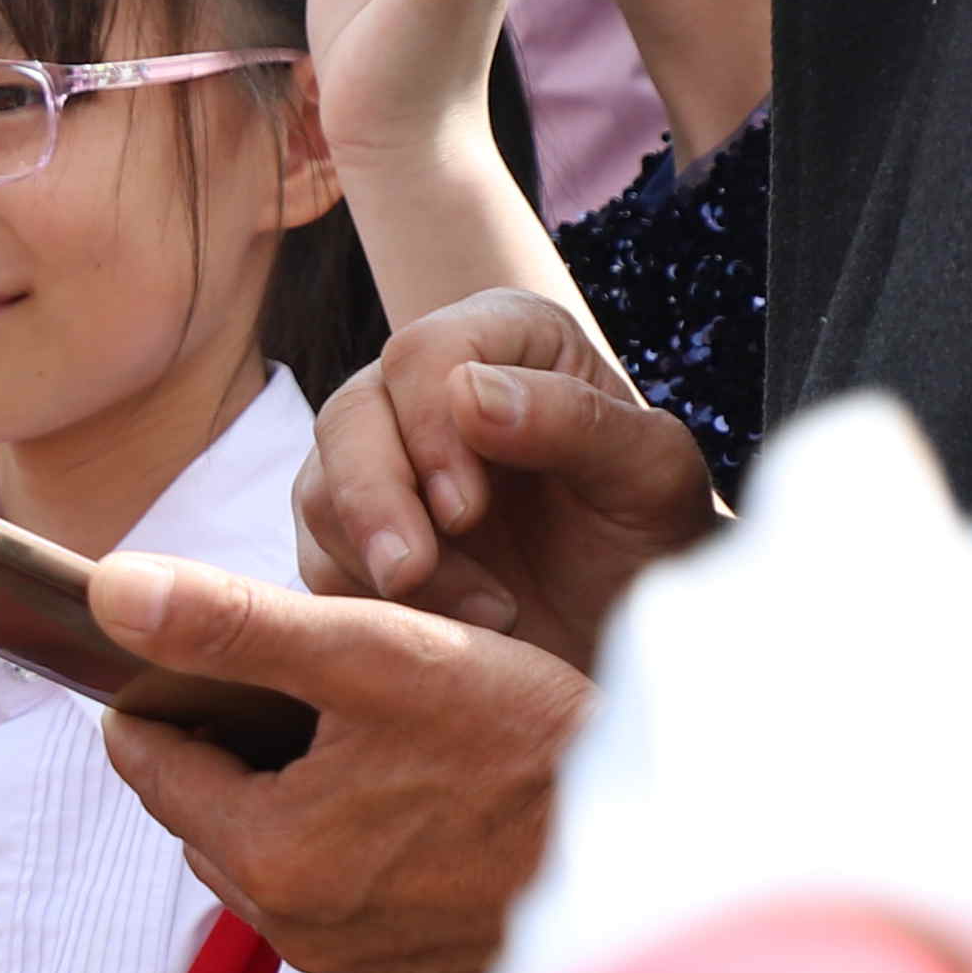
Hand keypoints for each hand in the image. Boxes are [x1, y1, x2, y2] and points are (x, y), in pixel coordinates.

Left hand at [86, 555, 593, 972]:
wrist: (681, 848)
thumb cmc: (536, 743)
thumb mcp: (382, 655)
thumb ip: (236, 622)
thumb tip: (110, 591)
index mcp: (269, 852)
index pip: (150, 763)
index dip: (166, 700)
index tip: (196, 664)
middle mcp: (302, 937)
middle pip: (214, 821)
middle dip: (240, 761)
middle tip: (306, 703)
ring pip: (285, 873)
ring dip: (305, 818)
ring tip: (375, 758)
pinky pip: (355, 928)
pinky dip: (370, 876)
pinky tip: (426, 827)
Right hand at [283, 286, 720, 664]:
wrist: (637, 629)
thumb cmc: (655, 540)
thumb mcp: (652, 477)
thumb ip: (578, 421)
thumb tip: (469, 392)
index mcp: (506, 343)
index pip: (423, 353)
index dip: (428, 428)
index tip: (465, 513)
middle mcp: (426, 391)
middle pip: (348, 418)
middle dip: (375, 503)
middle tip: (411, 576)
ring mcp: (380, 463)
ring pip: (320, 491)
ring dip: (380, 562)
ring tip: (484, 617)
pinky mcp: (352, 536)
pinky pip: (317, 560)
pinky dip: (370, 603)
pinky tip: (448, 628)